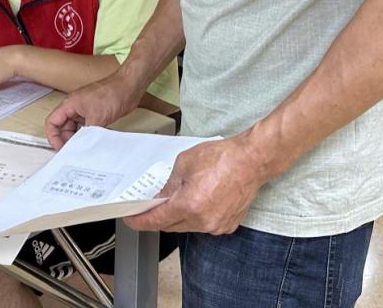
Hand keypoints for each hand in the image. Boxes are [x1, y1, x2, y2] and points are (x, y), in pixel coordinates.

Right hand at [45, 68, 143, 149]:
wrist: (129, 87)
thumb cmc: (112, 93)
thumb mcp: (96, 118)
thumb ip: (86, 134)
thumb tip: (80, 147)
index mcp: (69, 104)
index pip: (52, 122)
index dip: (53, 137)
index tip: (60, 148)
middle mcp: (75, 107)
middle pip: (62, 127)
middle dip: (65, 140)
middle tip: (72, 152)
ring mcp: (84, 110)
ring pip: (74, 128)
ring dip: (77, 138)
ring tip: (82, 149)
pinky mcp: (94, 113)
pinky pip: (85, 127)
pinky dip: (86, 135)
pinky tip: (91, 142)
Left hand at [124, 136, 265, 233]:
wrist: (251, 160)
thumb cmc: (223, 157)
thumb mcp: (185, 163)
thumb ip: (169, 183)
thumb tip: (161, 196)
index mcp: (188, 204)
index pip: (156, 220)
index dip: (140, 221)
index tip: (131, 219)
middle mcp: (202, 220)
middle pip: (170, 226)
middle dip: (158, 217)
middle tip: (149, 206)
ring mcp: (216, 225)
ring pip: (187, 226)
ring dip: (178, 216)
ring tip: (177, 198)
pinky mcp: (227, 225)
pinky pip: (203, 225)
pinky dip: (196, 216)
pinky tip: (197, 201)